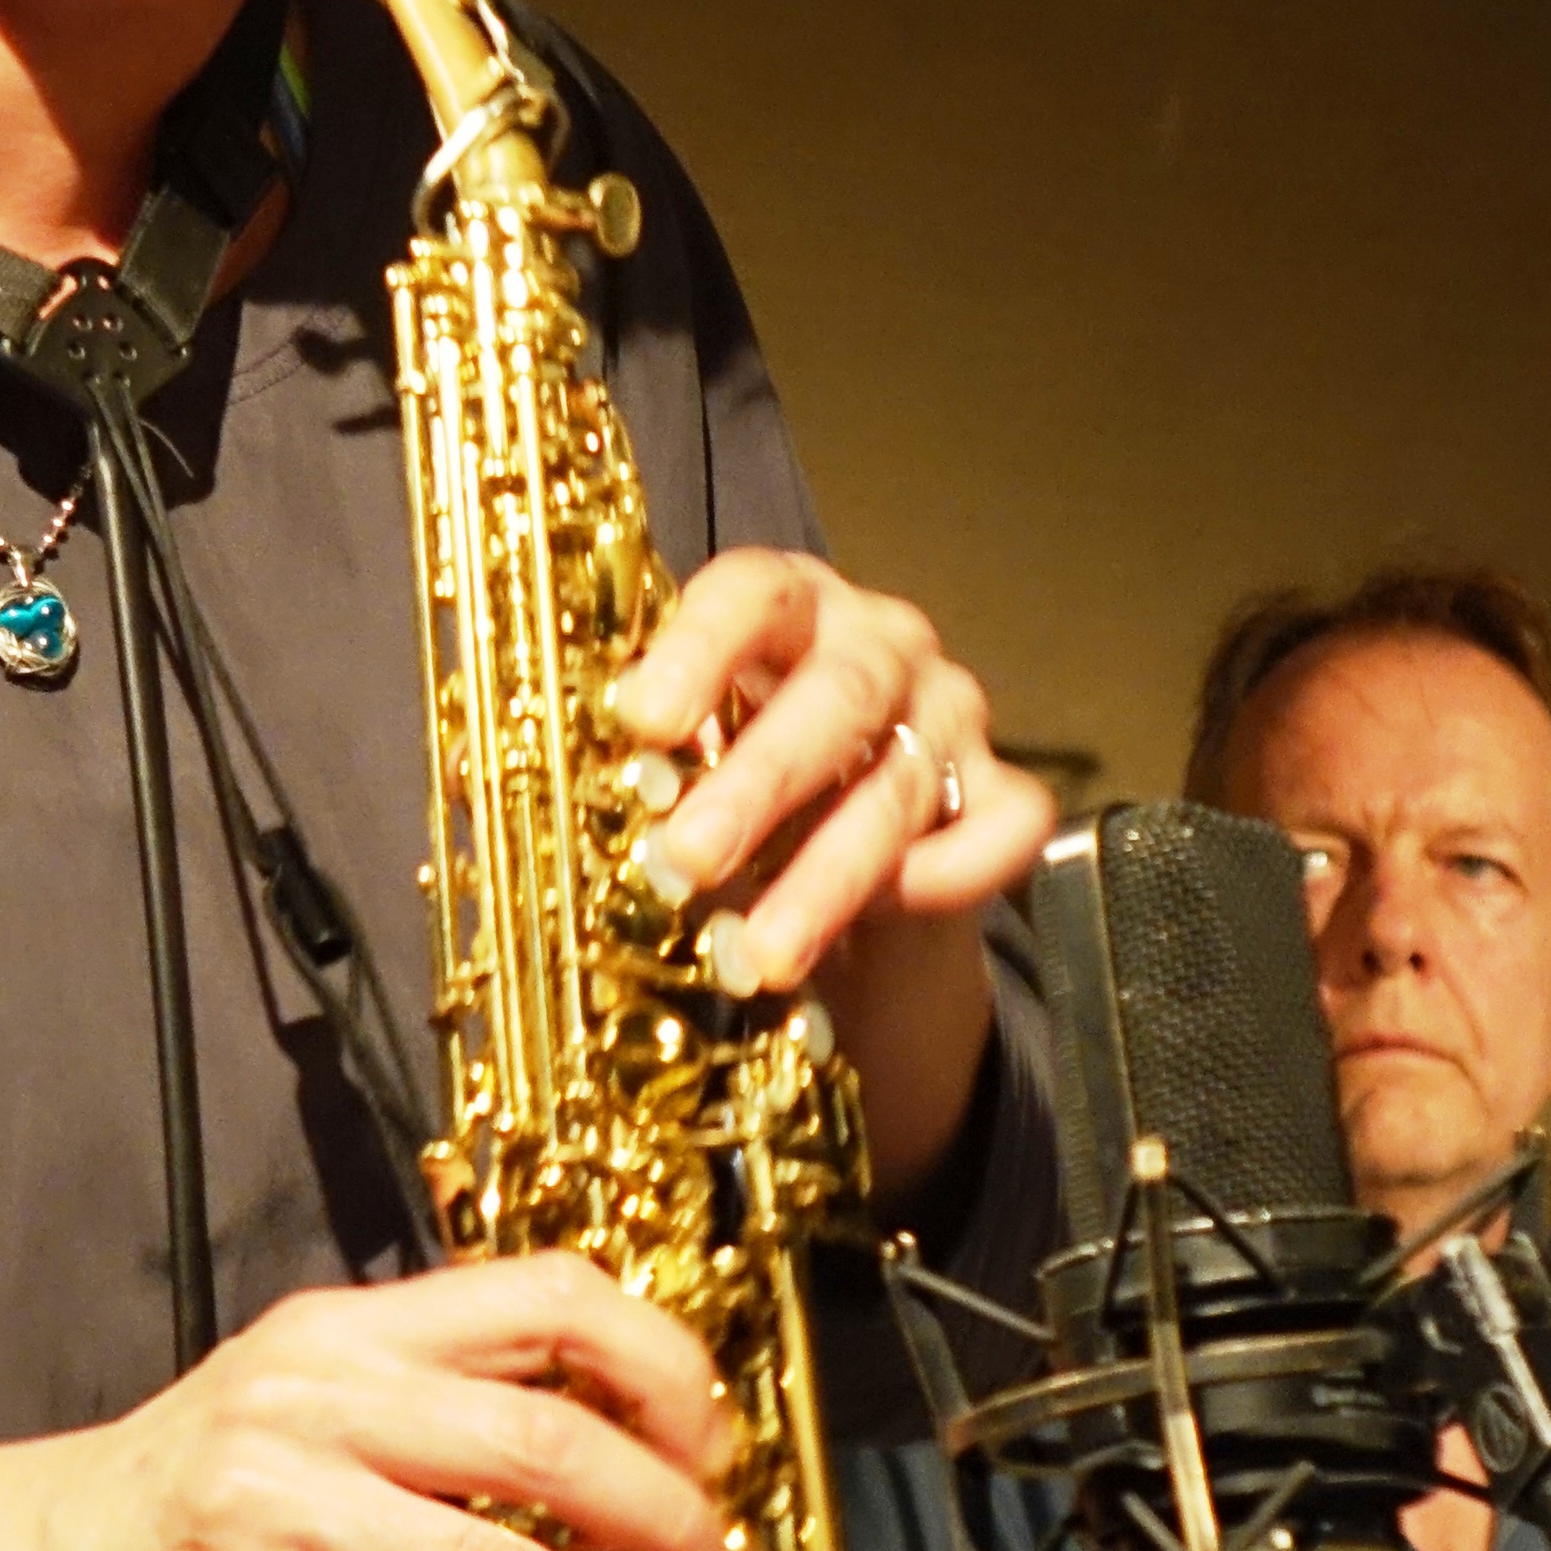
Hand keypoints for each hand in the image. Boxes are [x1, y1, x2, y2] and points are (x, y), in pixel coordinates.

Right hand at [19, 1251, 746, 1550]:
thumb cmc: (186, 1493)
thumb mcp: (306, 1401)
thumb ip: (439, 1412)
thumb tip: (616, 1477)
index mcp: (355, 1328)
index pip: (548, 1297)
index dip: (662, 1369)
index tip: (714, 1451)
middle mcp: (326, 1400)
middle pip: (551, 1443)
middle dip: (672, 1525)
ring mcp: (289, 1510)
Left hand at [605, 555, 1055, 1197]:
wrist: (834, 829)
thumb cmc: (731, 768)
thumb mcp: (682, 749)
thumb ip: (644, 757)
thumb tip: (548, 795)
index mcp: (788, 606)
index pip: (752, 594)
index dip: (696, 650)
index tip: (638, 721)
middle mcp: (881, 645)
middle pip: (834, 700)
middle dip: (759, 787)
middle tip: (687, 860)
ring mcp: (951, 715)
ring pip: (901, 788)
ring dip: (827, 879)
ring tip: (758, 957)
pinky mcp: (1002, 789)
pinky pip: (1002, 829)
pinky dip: (951, 875)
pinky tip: (887, 917)